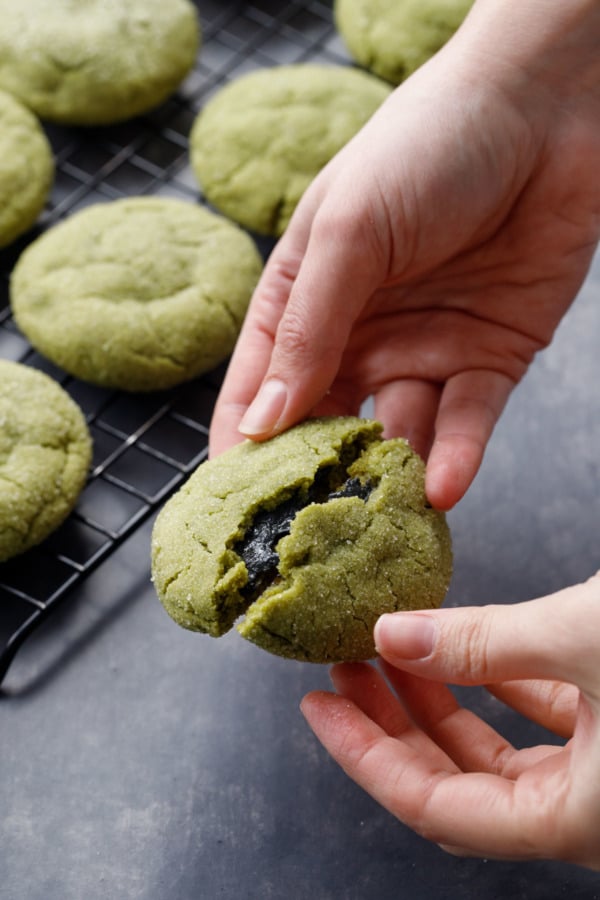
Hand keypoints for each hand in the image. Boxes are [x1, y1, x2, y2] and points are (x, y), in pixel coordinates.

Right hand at [209, 0, 599, 509]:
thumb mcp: (349, 233)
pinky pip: (466, 422)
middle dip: (315, 480)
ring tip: (379, 523)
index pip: (262, 386)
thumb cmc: (425, 148)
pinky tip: (440, 488)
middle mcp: (359, 335)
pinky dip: (455, 457)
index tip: (231, 509)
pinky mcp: (488, 360)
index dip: (244, 446)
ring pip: (397, 436)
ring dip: (389, 481)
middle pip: (326, 426)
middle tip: (304, 539)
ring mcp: (423, 351)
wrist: (543, 111)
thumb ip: (307, 328)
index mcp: (306, 299)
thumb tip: (263, 419)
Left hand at [300, 573, 599, 868]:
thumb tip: (392, 635)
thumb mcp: (582, 640)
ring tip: (392, 650)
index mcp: (569, 820)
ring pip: (496, 750)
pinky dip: (499, 684)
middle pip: (456, 779)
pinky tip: (469, 649)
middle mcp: (583, 811)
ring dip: (442, 697)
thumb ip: (485, 641)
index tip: (318, 707)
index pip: (430, 804)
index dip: (363, 753)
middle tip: (345, 672)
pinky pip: (541, 720)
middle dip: (391, 723)